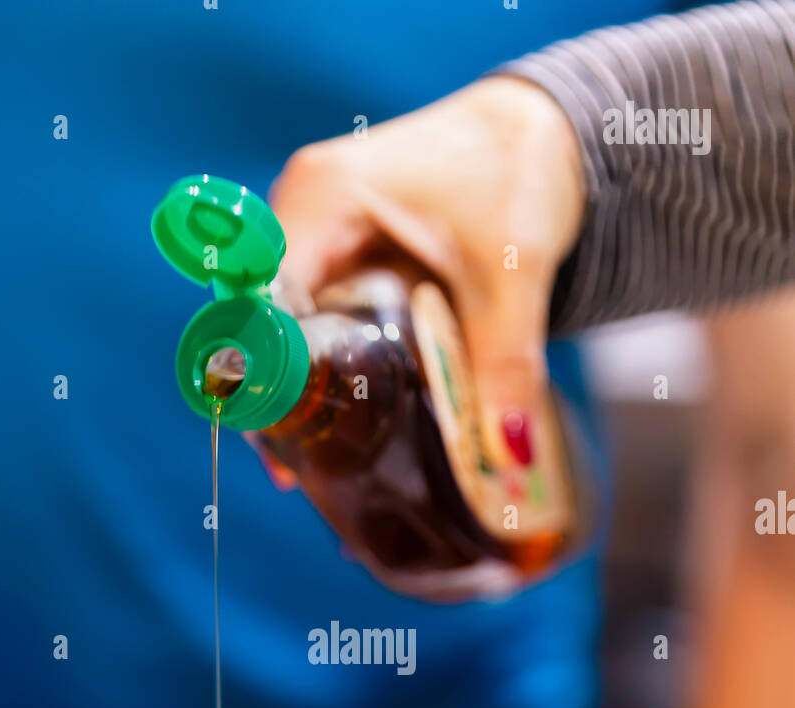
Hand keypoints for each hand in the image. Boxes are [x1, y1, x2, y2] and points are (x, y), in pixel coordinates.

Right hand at [271, 76, 585, 462]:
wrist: (545, 136)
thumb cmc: (519, 173)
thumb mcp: (513, 277)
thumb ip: (505, 366)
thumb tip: (509, 453)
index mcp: (324, 197)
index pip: (263, 299)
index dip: (265, 375)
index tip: (281, 443)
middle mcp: (304, 207)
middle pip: (264, 317)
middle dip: (278, 394)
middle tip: (297, 470)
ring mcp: (318, 227)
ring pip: (286, 321)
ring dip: (300, 384)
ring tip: (315, 459)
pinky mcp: (340, 248)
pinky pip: (316, 314)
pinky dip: (327, 362)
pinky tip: (344, 415)